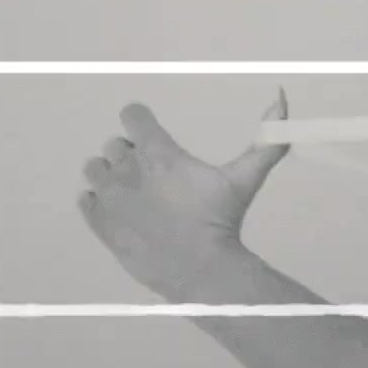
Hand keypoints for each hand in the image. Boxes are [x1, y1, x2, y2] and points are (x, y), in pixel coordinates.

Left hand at [78, 90, 289, 300]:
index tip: (152, 135)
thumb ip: (265, 140)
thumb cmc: (222, 220)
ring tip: (132, 193)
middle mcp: (127, 168)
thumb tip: (282, 96)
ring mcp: (110, 197)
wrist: (200, 271)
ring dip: (109, 175)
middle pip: (113, 144)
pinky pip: (84, 200)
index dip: (141, 121)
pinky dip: (97, 202)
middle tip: (152, 174)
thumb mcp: (245, 178)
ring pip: (93, 169)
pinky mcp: (99, 224)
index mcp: (158, 152)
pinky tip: (119, 212)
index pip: (131, 114)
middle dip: (130, 154)